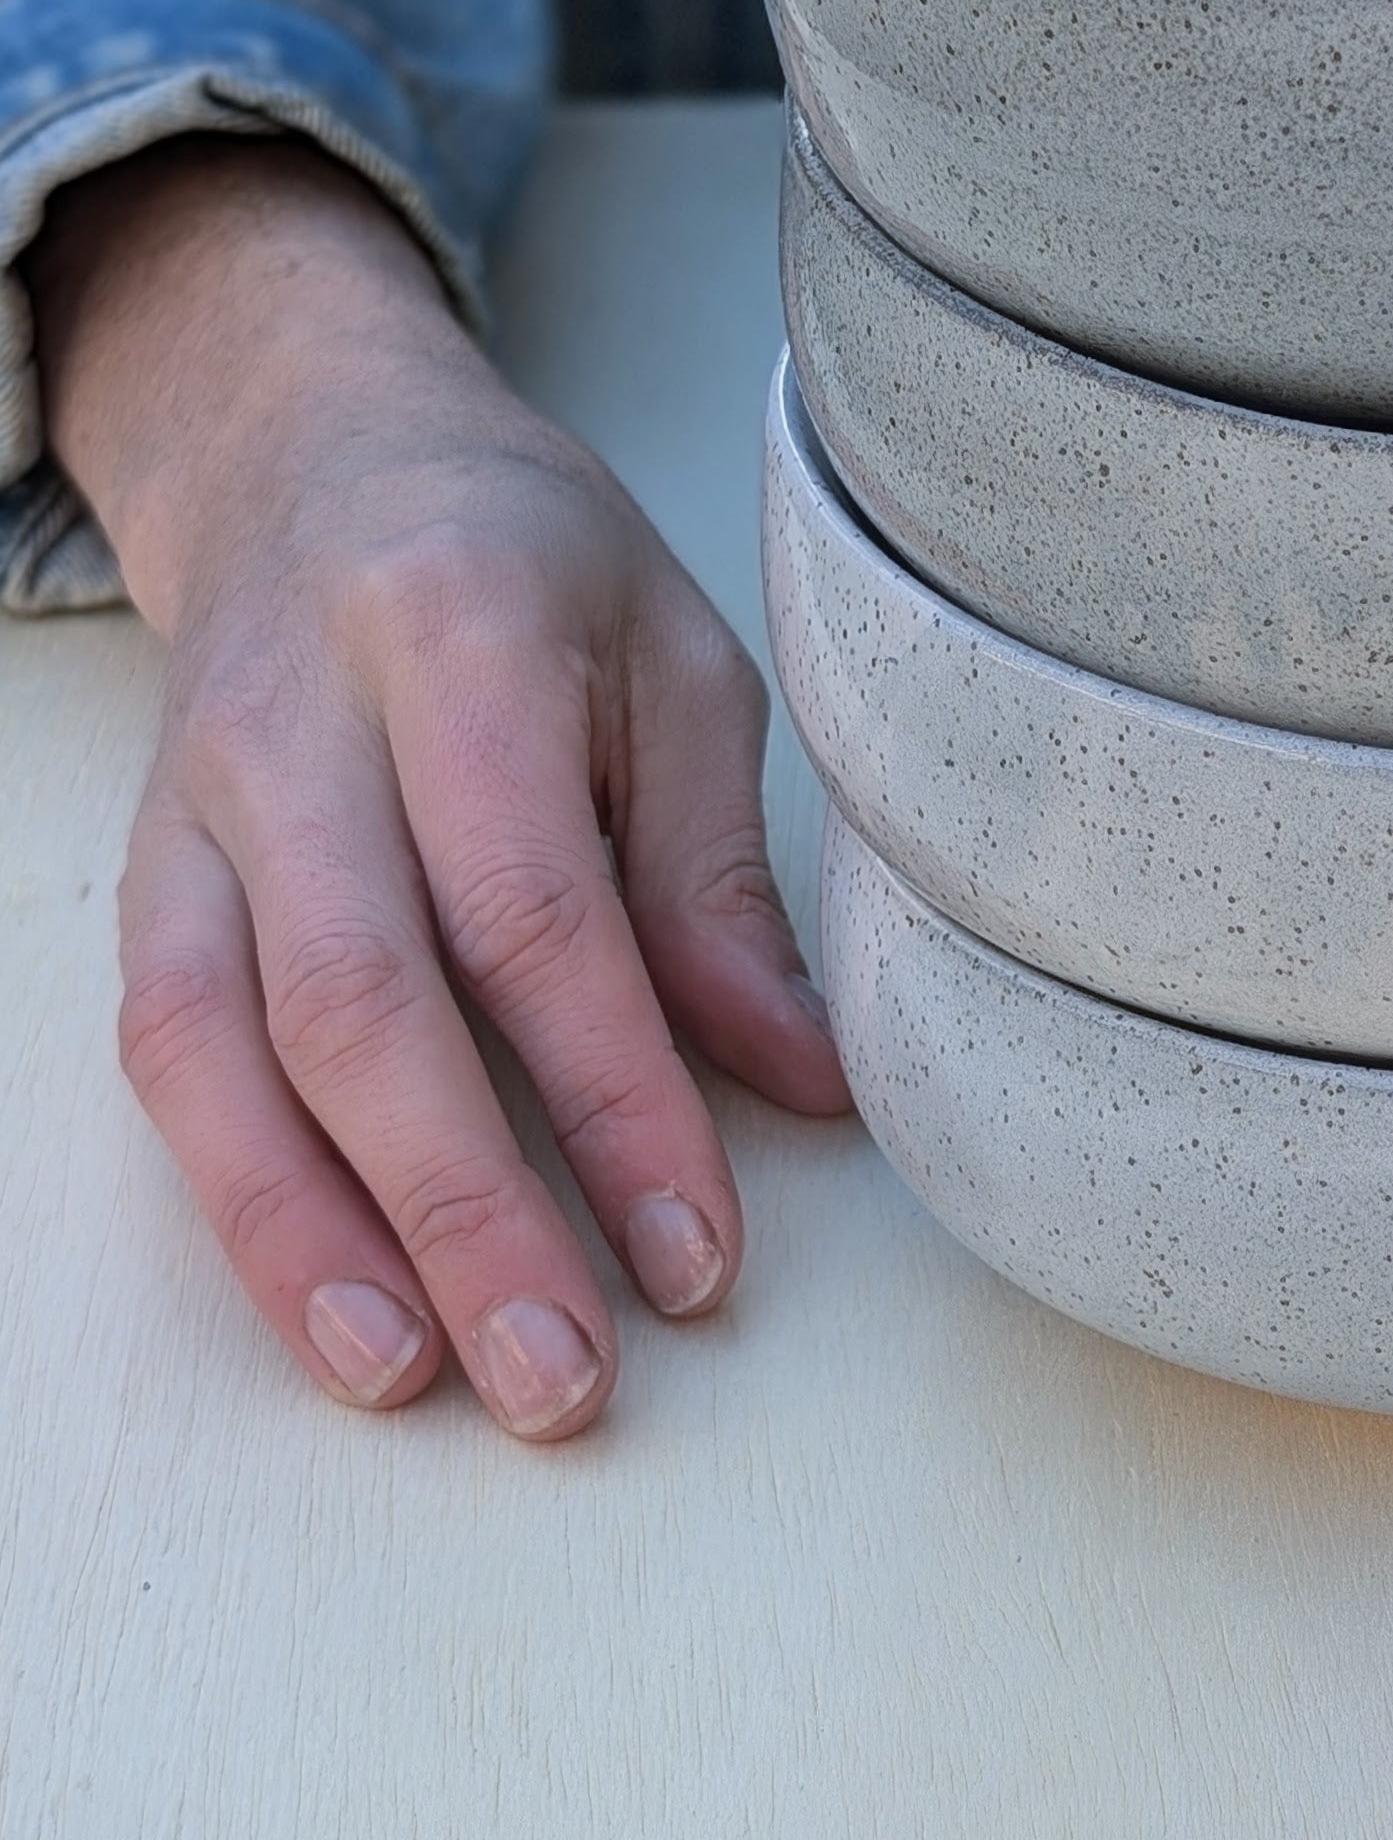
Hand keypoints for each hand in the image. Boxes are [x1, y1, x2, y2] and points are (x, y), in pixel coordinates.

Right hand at [30, 136, 849, 1439]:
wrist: (318, 457)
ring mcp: (196, 810)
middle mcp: (301, 731)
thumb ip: (716, 873)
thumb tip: (799, 1079)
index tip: (697, 1254)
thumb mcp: (677, 663)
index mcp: (459, 644)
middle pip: (363, 1000)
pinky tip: (328, 1304)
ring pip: (220, 1048)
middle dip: (463, 1209)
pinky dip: (239, 1192)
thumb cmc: (530, 562)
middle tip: (564, 1377)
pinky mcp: (145, 877)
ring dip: (312, 1238)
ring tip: (417, 1382)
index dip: (618, 1099)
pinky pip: (163, 1055)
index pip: (536, 911)